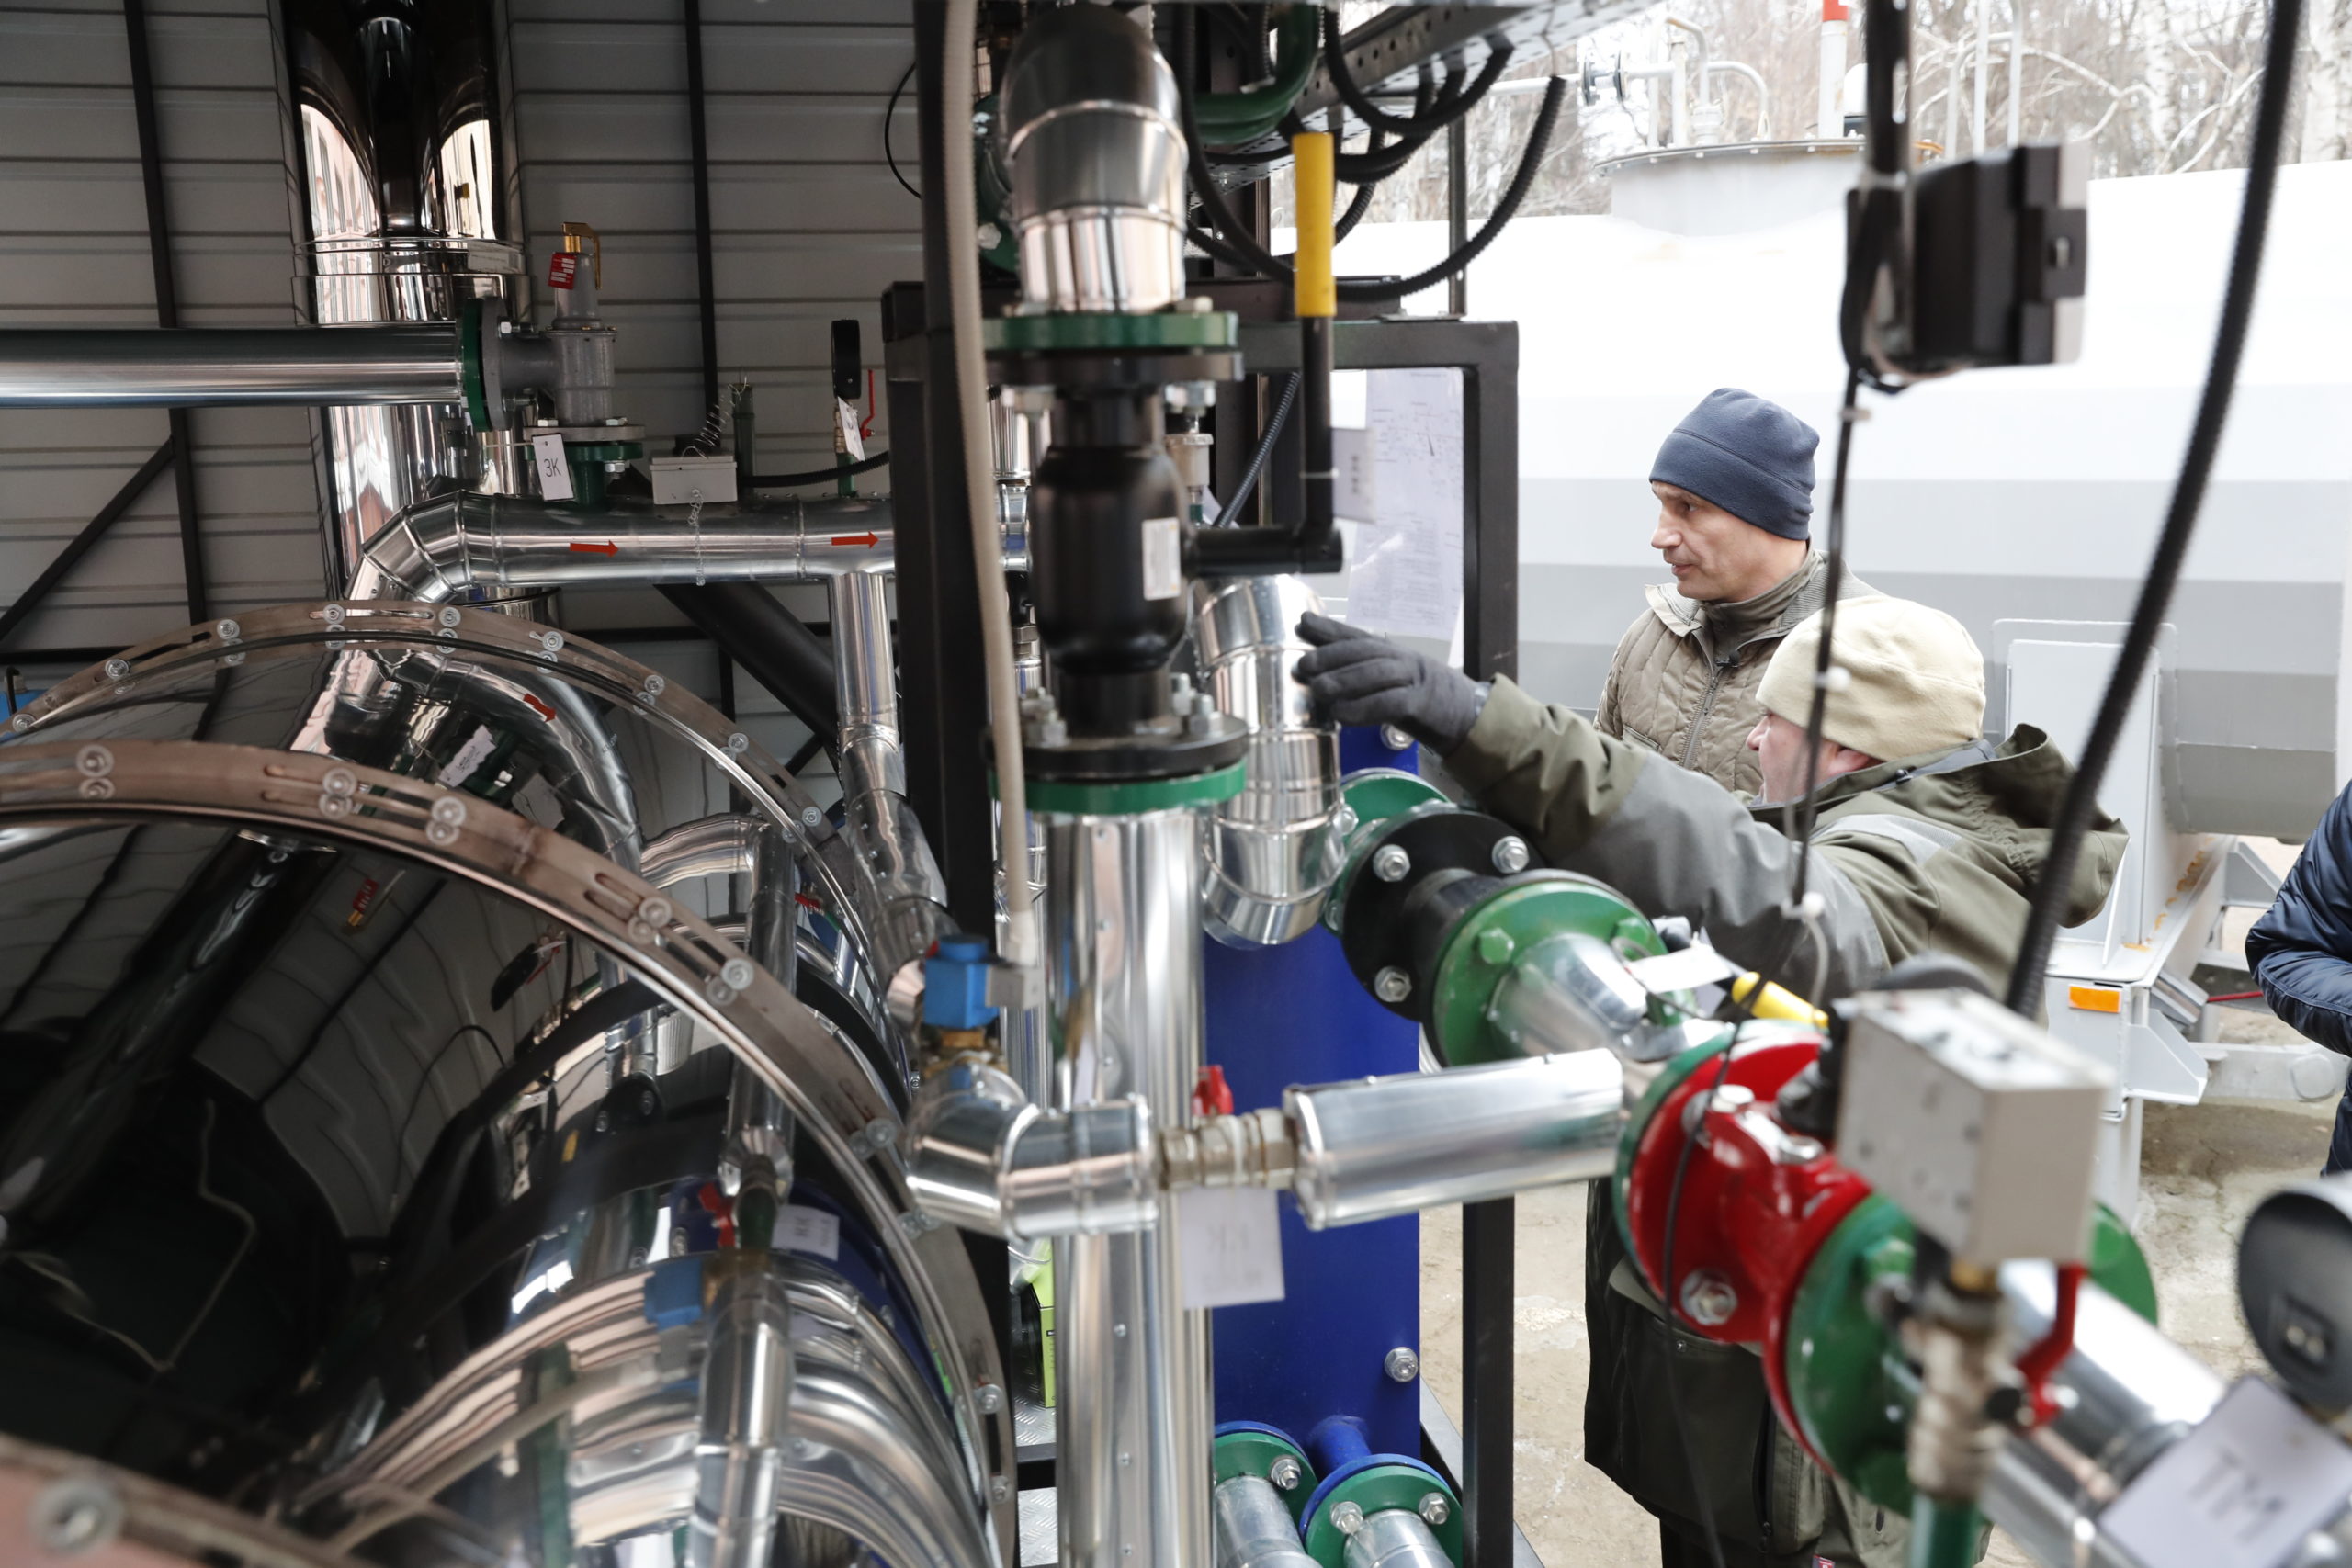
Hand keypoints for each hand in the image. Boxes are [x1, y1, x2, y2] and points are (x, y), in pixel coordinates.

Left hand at [1293, 613, 1486, 754]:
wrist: (1463, 712)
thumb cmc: (1414, 696)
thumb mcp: (1383, 680)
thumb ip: (1353, 672)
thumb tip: (1313, 668)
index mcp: (1389, 651)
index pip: (1356, 635)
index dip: (1329, 629)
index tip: (1302, 623)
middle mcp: (1400, 658)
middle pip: (1365, 650)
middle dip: (1332, 655)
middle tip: (1305, 665)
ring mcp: (1412, 679)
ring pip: (1376, 673)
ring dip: (1345, 681)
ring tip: (1319, 689)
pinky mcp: (1420, 704)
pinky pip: (1390, 703)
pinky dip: (1363, 708)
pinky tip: (1341, 715)